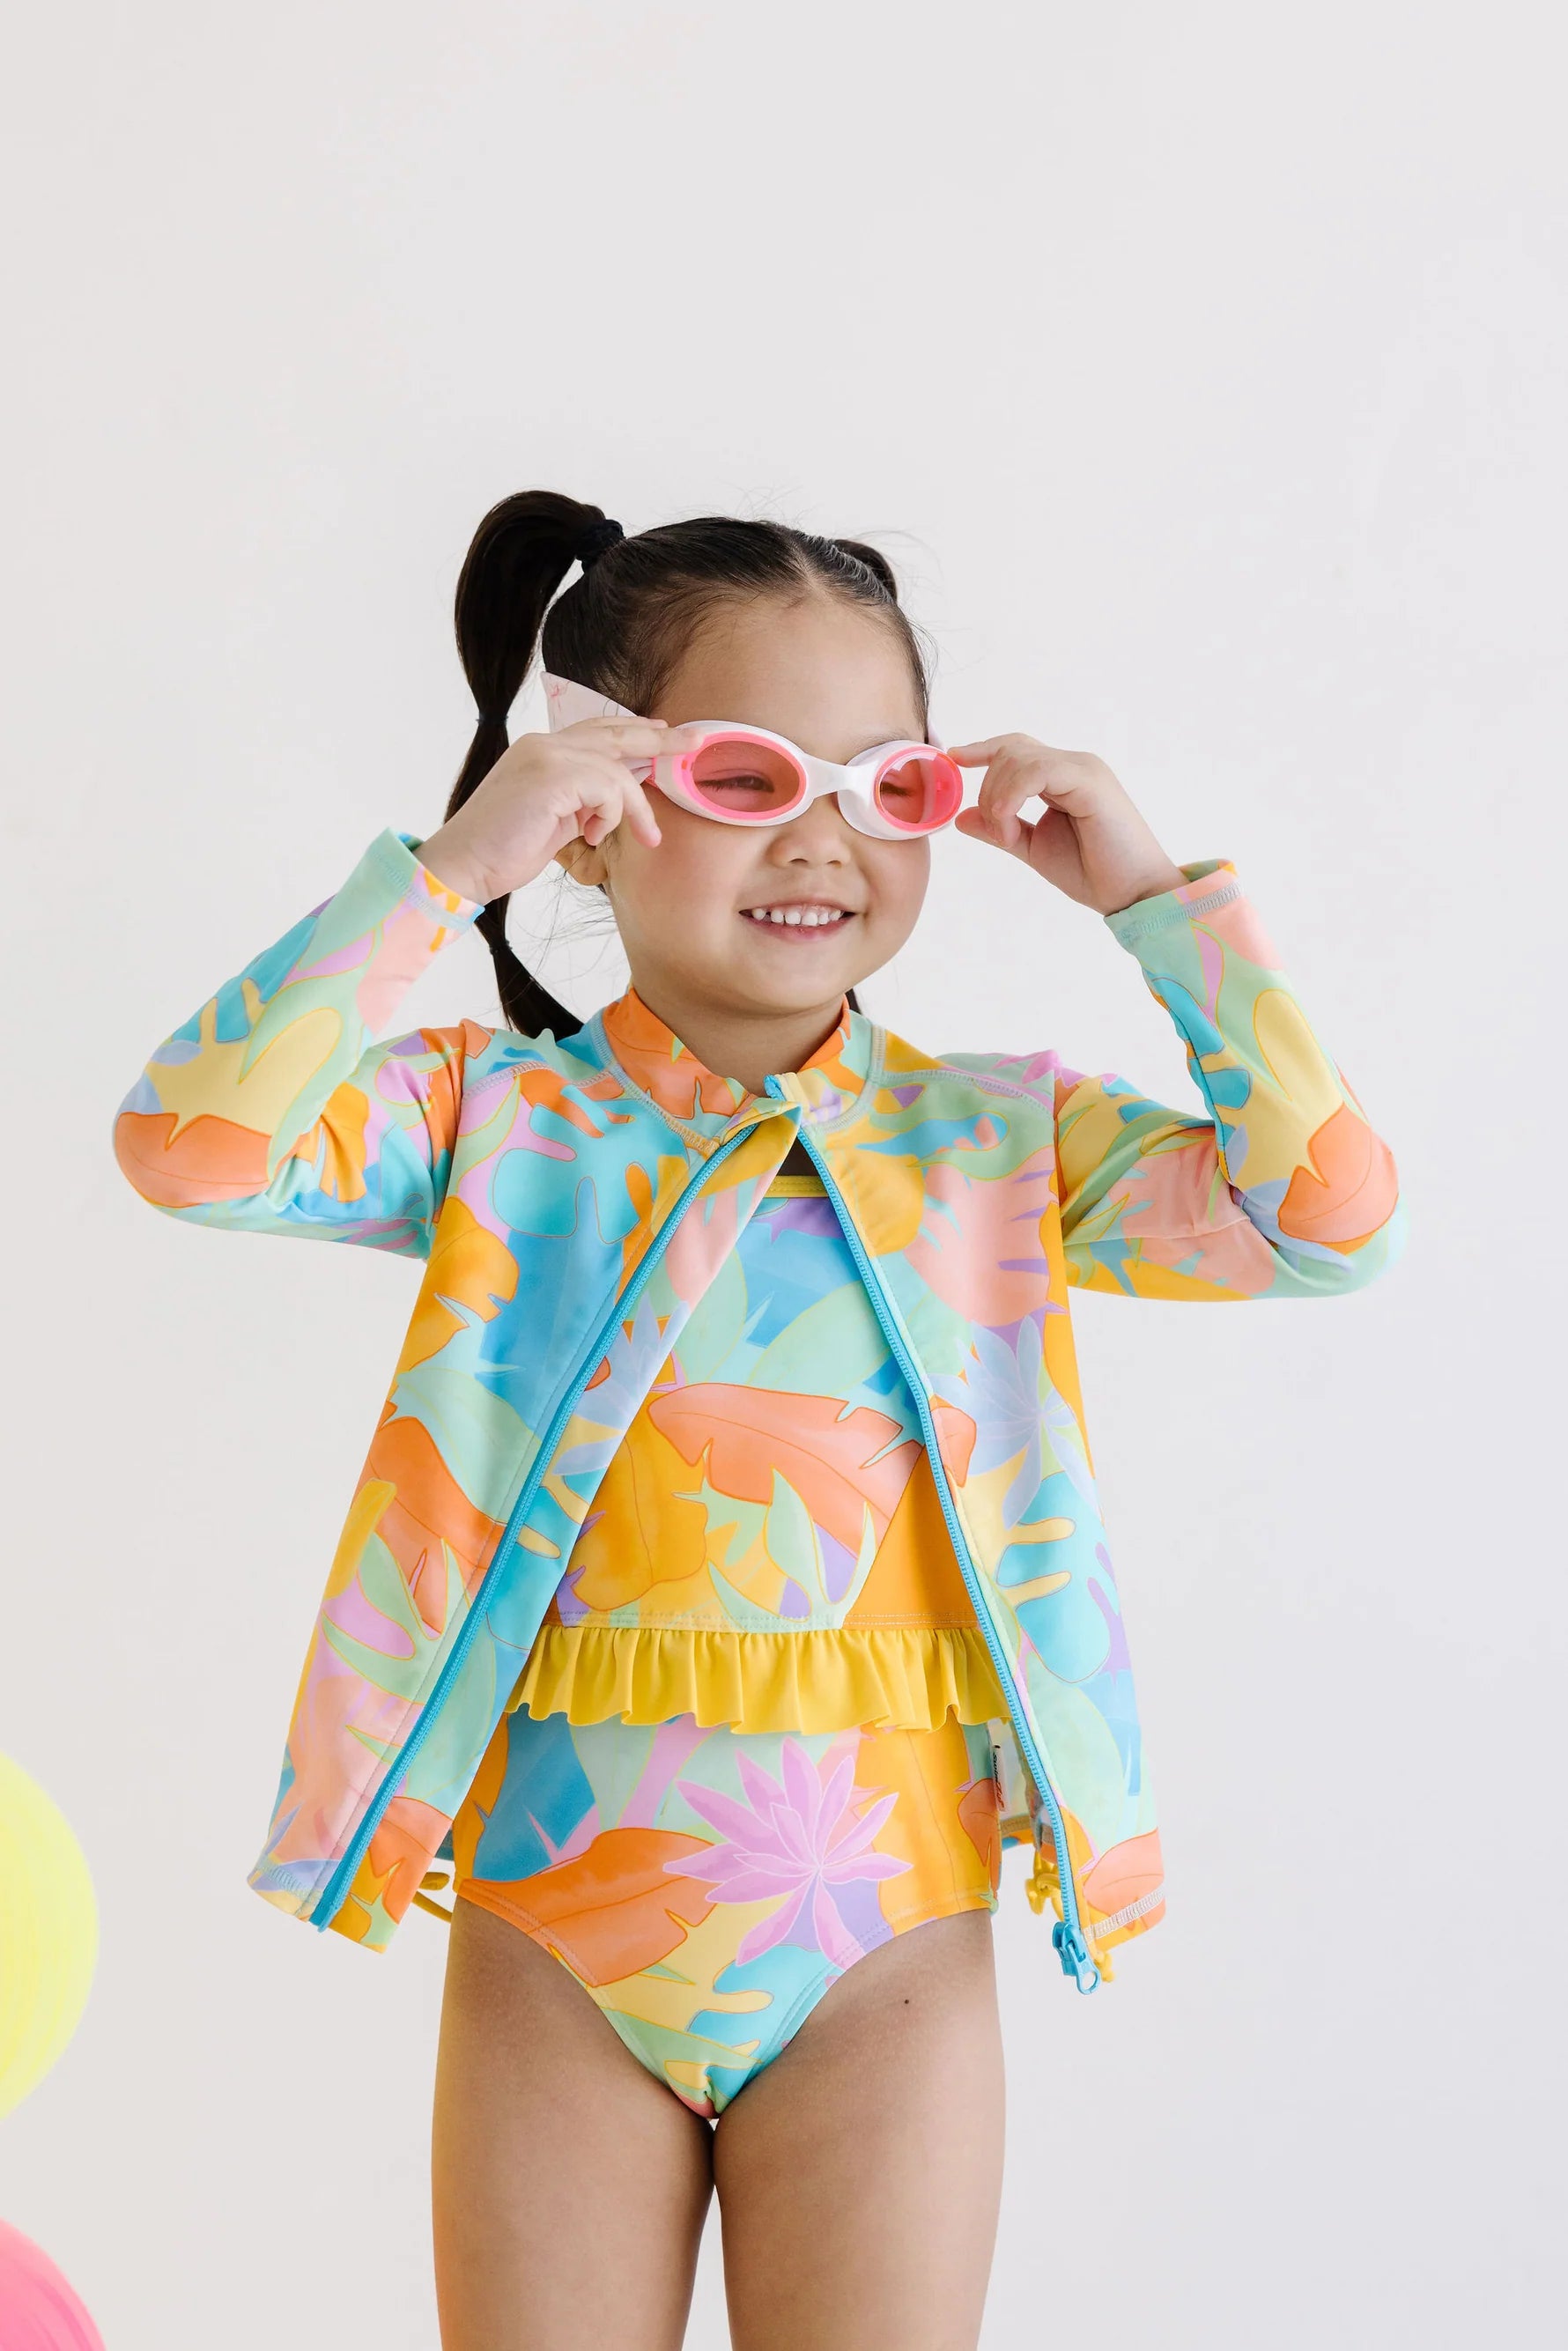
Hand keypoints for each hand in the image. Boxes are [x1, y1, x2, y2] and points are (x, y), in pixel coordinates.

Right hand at [416, 717, 704, 902]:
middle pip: (614, 731)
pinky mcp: (553, 777)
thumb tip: (611, 806)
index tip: (661, 732)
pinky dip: (611, 815)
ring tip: (643, 835)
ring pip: (616, 769)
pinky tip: (593, 836)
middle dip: (658, 737)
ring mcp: (546, 756)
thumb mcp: (552, 819)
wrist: (463, 865)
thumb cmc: (502, 851)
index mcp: (539, 750)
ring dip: (636, 806)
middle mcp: (543, 744)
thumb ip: (579, 802)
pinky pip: (608, 788)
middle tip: (693, 741)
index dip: (632, 731)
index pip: (596, 730)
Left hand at [946, 733, 1187, 916]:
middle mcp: (1074, 765)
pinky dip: (1011, 798)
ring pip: (1017, 758)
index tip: (953, 758)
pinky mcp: (1090, 781)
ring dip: (998, 799)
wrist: (1133, 894)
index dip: (982, 749)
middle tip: (998, 832)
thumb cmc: (1093, 872)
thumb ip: (1000, 830)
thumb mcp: (1034, 848)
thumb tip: (962, 816)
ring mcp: (1083, 769)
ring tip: (1009, 836)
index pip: (1016, 748)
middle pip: (1010, 750)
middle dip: (988, 789)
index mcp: (1062, 777)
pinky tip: (1012, 827)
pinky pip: (1036, 771)